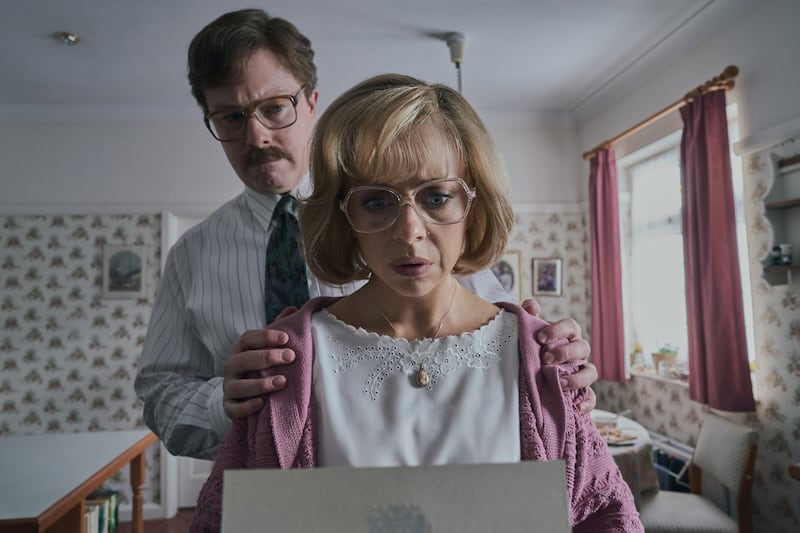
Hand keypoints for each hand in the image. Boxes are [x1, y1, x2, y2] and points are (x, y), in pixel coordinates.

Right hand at [222, 306, 298, 419]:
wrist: (239, 394)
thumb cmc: (258, 366)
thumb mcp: (266, 347)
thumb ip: (278, 328)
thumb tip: (293, 309)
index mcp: (241, 349)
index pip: (248, 338)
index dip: (265, 337)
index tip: (286, 338)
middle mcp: (231, 366)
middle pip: (243, 359)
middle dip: (267, 357)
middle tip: (290, 357)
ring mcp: (229, 387)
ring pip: (239, 385)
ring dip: (260, 384)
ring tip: (282, 382)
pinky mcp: (229, 407)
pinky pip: (234, 408)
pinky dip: (247, 406)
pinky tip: (261, 403)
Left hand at [522, 298, 596, 413]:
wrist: (530, 377)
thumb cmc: (534, 350)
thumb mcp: (529, 333)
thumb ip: (529, 317)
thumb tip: (531, 306)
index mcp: (568, 335)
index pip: (570, 326)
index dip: (558, 330)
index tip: (540, 338)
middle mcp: (578, 353)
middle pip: (583, 347)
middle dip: (565, 353)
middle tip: (545, 359)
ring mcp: (582, 372)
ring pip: (591, 372)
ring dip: (576, 378)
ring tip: (558, 382)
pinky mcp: (582, 393)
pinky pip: (591, 397)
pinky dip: (587, 403)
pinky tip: (575, 407)